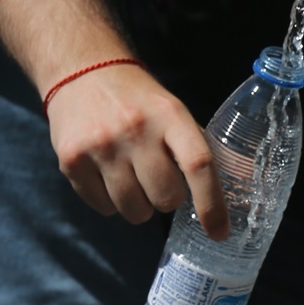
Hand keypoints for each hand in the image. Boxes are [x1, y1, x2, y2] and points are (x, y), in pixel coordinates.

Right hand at [46, 63, 229, 235]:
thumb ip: (193, 147)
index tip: (219, 232)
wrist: (84, 72)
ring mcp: (101, 146)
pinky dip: (111, 202)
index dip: (212, 203)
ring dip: (139, 205)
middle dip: (168, 199)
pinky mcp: (72, 161)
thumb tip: (232, 194)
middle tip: (161, 181)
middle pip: (165, 197)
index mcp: (170, 115)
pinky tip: (108, 175)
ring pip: (134, 210)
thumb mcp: (172, 110)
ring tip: (133, 177)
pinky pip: (103, 208)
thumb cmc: (139, 100)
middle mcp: (135, 130)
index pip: (198, 164)